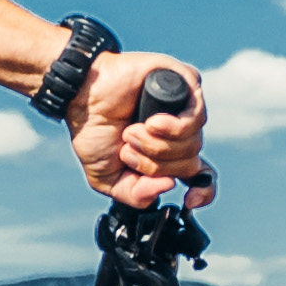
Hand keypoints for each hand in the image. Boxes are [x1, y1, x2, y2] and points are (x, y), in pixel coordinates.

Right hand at [69, 51, 212, 206]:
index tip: (190, 200)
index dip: (203, 191)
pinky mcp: (186, 85)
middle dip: (155, 166)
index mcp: (167, 154)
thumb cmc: (94, 131)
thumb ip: (136, 194)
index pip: (202, 177)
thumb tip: (169, 186)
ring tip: (131, 132)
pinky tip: (152, 122)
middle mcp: (180, 133)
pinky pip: (196, 119)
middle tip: (128, 150)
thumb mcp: (108, 179)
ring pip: (193, 144)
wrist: (82, 96)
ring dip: (156, 146)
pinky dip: (173, 128)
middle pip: (190, 165)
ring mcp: (185, 108)